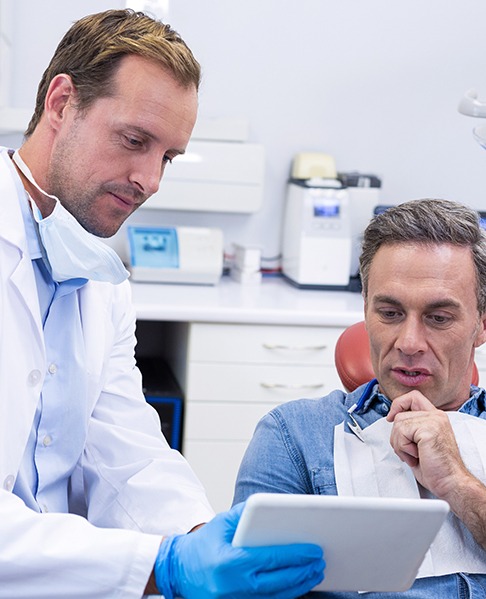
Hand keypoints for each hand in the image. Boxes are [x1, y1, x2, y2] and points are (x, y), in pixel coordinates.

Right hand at [154, 501, 324, 598]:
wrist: (177, 571)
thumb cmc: (202, 544)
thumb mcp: (222, 522)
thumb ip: (246, 513)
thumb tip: (271, 506)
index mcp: (230, 562)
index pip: (271, 560)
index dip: (296, 556)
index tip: (314, 550)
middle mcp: (233, 587)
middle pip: (279, 582)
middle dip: (303, 572)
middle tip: (320, 561)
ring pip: (276, 597)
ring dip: (299, 586)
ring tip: (315, 573)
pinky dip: (284, 595)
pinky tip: (297, 586)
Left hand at [386, 390, 468, 497]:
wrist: (450, 482)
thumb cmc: (435, 467)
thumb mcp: (419, 442)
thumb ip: (411, 427)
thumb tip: (392, 418)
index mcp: (435, 417)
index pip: (413, 397)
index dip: (398, 405)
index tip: (391, 418)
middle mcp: (436, 416)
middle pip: (400, 414)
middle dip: (397, 437)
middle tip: (409, 451)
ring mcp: (433, 421)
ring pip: (398, 424)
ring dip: (400, 445)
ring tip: (415, 455)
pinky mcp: (429, 429)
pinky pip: (402, 432)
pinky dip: (403, 448)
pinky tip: (417, 456)